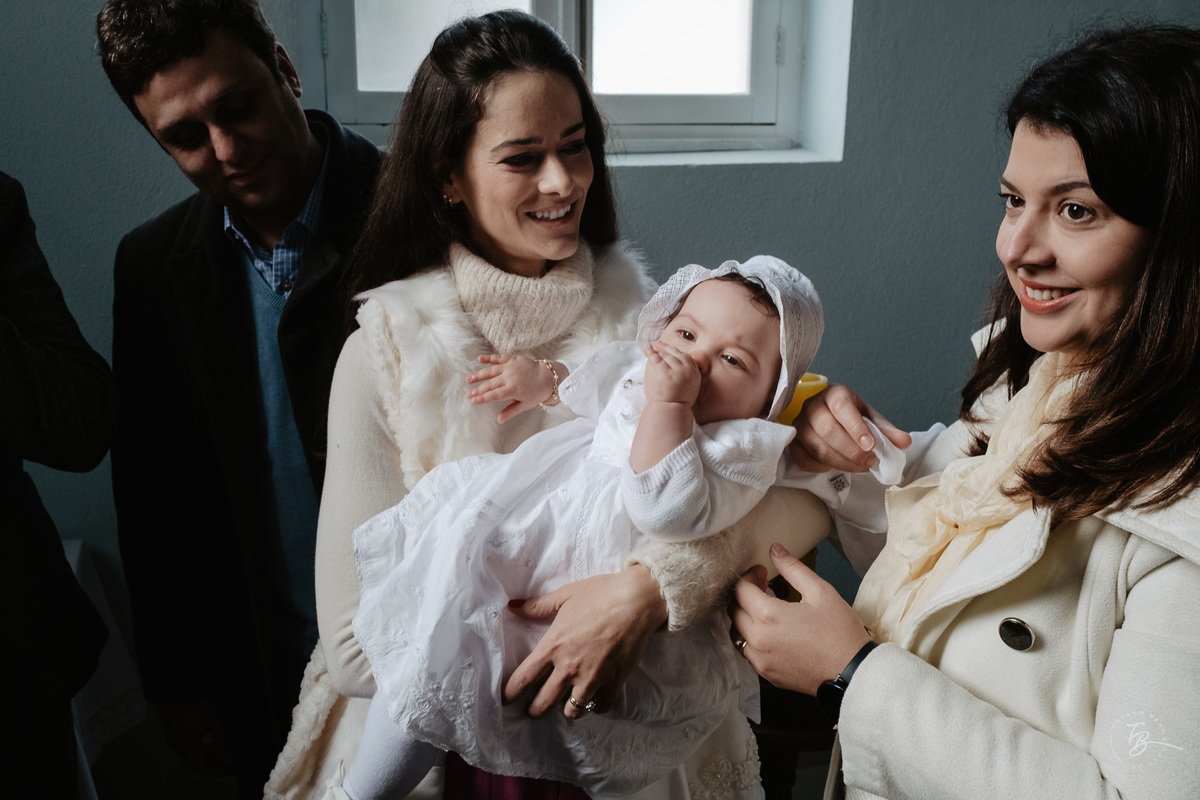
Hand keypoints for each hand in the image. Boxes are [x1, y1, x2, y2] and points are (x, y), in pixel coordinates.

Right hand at [158, 700, 233, 776]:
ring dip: (205, 756)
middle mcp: (177, 746)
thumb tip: (228, 759)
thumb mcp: (212, 720)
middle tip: (228, 761)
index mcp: (187, 746)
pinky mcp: (170, 730)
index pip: (203, 767)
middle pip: (195, 764)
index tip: (231, 770)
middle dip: (212, 765)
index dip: (217, 771)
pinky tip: (209, 740)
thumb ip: (220, 741)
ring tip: (222, 750)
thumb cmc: (196, 702)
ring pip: (189, 755)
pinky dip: (198, 748)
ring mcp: (172, 738)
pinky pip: (185, 746)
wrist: (174, 686)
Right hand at [466, 354, 558, 422]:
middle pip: (490, 384)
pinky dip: (489, 358)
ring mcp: (511, 367)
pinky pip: (499, 357)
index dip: (483, 398)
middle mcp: (510, 377)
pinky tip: (479, 359)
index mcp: (513, 390)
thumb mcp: (525, 405)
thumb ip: (511, 411)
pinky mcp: (513, 359)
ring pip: (491, 371)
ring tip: (469, 379)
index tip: (473, 400)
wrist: (549, 377)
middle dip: (478, 389)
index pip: (494, 395)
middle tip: (468, 393)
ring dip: (479, 374)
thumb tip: (499, 420)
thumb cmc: (537, 393)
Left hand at [503, 566, 667, 718]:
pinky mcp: (614, 682)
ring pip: (572, 711)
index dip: (511, 693)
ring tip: (566, 704)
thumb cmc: (601, 594)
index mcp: (554, 646)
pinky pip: (601, 706)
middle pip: (543, 703)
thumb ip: (538, 605)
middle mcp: (569, 667)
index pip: (524, 678)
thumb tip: (513, 605)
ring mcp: (593, 677)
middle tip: (534, 710)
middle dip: (535, 710)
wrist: (637, 601)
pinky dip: (596, 705)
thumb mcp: (566, 595)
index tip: (507, 699)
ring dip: (567, 709)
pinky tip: (594, 699)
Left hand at [643, 341, 700, 406]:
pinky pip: (656, 359)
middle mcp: (687, 370)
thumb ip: (687, 375)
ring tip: (653, 348)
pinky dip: (650, 352)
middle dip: (666, 348)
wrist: (672, 411)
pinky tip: (647, 348)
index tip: (671, 349)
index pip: (686, 357)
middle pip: (675, 354)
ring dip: (658, 352)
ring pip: (666, 356)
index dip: (677, 352)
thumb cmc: (678, 402)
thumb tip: (679, 365)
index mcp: (695, 373)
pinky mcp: (665, 373)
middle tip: (659, 344)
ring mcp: (676, 371)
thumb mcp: (690, 387)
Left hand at [730, 544, 871, 694]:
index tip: (762, 572)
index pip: (740, 589)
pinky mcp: (767, 673)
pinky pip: (747, 651)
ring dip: (746, 617)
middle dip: (745, 595)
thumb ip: (792, 568)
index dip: (749, 576)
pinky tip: (772, 632)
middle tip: (763, 588)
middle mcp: (758, 639)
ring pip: (737, 632)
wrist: (853, 671)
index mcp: (768, 615)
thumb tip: (775, 550)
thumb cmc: (840, 632)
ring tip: (767, 610)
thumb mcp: (820, 591)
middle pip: (734, 610)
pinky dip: (752, 638)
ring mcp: (760, 659)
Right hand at [788, 384, 910, 472]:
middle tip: (871, 462)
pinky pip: (803, 458)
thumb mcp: (870, 417)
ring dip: (841, 462)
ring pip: (816, 447)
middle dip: (852, 450)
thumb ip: (886, 430)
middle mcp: (813, 405)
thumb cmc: (850, 417)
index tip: (871, 445)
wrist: (827, 417)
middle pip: (828, 429)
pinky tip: (835, 466)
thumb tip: (904, 442)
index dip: (856, 427)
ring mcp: (799, 423)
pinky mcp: (792, 441)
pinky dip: (821, 467)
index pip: (841, 407)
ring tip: (860, 467)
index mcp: (835, 394)